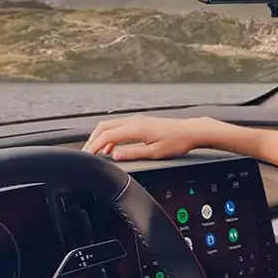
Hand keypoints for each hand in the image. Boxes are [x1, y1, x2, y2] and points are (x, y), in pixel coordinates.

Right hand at [81, 115, 222, 160]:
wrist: (192, 131)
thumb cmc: (177, 142)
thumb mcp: (155, 153)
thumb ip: (133, 154)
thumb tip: (114, 156)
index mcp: (136, 128)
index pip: (107, 136)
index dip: (93, 146)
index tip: (86, 156)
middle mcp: (134, 121)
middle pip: (104, 127)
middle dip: (92, 140)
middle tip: (85, 154)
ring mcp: (137, 120)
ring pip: (110, 126)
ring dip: (100, 138)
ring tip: (94, 152)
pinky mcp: (140, 123)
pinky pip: (118, 127)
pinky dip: (109, 136)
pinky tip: (110, 148)